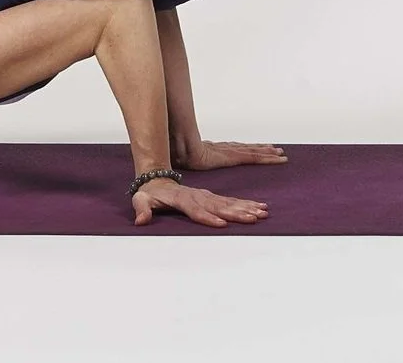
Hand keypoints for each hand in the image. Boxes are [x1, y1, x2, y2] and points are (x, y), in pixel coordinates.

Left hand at [131, 176, 268, 227]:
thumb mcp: (141, 200)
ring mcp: (205, 196)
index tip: (221, 224)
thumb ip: (142, 210)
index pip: (196, 210)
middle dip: (237, 213)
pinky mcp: (210, 198)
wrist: (156, 179)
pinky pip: (229, 201)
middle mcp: (197, 197)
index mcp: (182, 199)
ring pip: (228, 203)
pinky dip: (244, 204)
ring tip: (262, 213)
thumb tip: (141, 220)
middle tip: (253, 218)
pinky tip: (257, 208)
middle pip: (219, 206)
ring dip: (246, 208)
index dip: (207, 217)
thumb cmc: (148, 193)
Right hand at [177, 139, 288, 171]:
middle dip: (263, 149)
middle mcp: (229, 149)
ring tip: (280, 153)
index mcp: (219, 150)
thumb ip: (195, 159)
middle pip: (249, 148)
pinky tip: (276, 158)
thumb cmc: (184, 154)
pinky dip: (267, 158)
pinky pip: (255, 158)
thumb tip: (191, 161)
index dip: (249, 149)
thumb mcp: (192, 158)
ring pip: (255, 152)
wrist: (184, 151)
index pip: (238, 150)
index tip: (259, 148)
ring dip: (268, 153)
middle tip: (277, 149)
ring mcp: (233, 152)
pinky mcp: (235, 157)